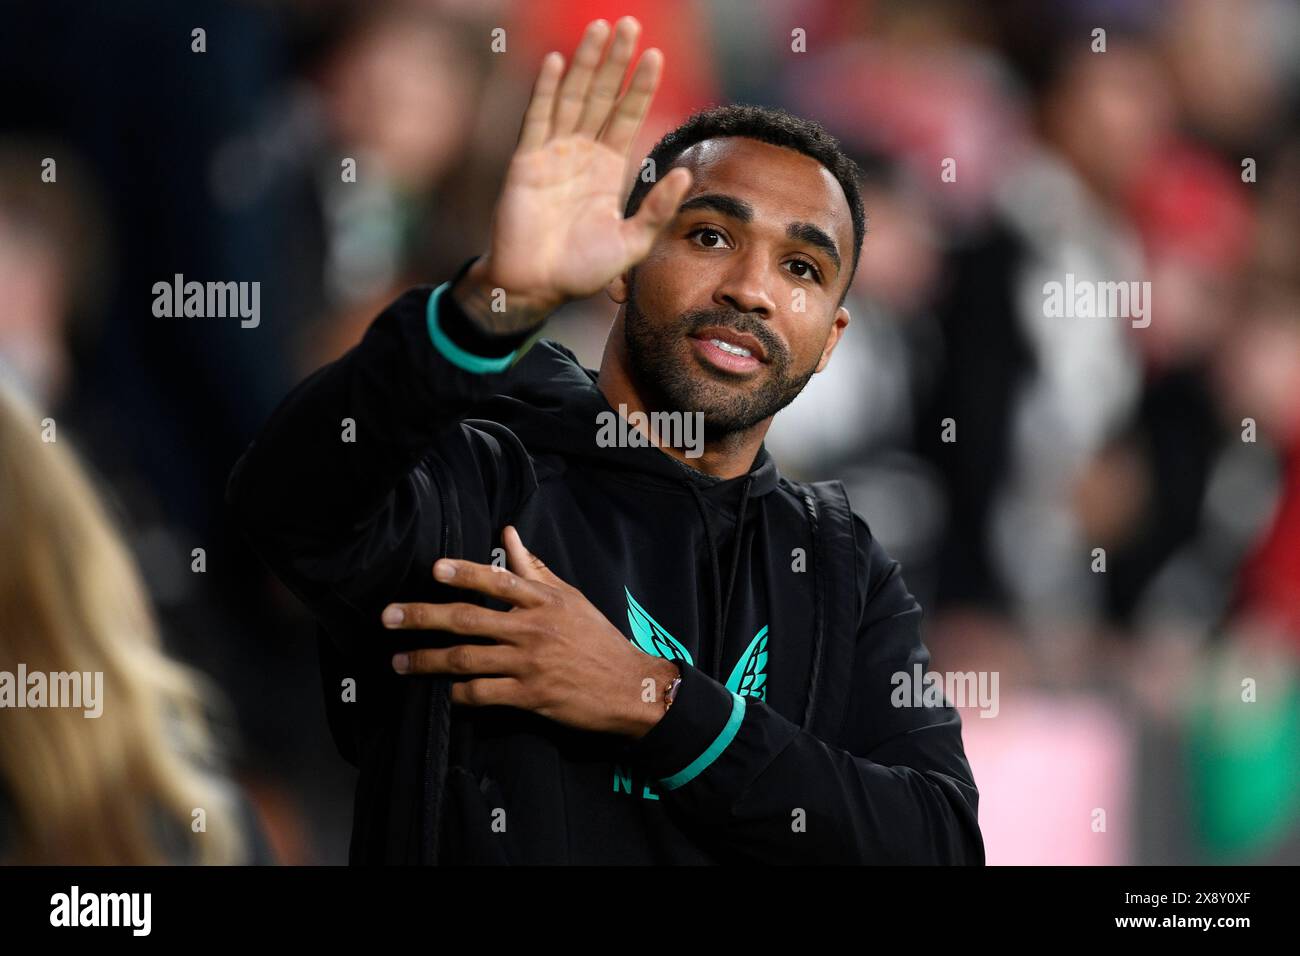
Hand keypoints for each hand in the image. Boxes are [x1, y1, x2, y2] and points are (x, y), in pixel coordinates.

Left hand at [382, 526, 681, 737]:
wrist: (629, 687)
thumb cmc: (597, 638)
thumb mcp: (570, 598)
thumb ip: (534, 568)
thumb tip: (508, 535)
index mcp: (543, 600)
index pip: (497, 580)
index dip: (464, 573)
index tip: (434, 569)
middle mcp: (532, 628)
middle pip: (467, 620)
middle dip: (422, 617)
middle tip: (388, 616)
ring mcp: (529, 663)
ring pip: (466, 659)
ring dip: (426, 661)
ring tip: (399, 662)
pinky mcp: (530, 696)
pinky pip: (482, 693)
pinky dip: (458, 693)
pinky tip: (442, 692)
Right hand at [453, 16, 693, 333]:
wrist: (537, 287)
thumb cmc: (581, 270)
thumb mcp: (631, 242)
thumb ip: (657, 209)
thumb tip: (686, 175)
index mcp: (607, 168)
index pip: (627, 116)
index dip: (640, 86)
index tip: (655, 56)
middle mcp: (581, 153)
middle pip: (601, 96)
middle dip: (616, 61)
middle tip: (630, 24)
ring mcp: (552, 153)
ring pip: (572, 97)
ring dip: (586, 63)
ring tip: (601, 28)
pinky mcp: (526, 161)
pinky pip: (537, 118)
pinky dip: (546, 90)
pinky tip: (557, 62)